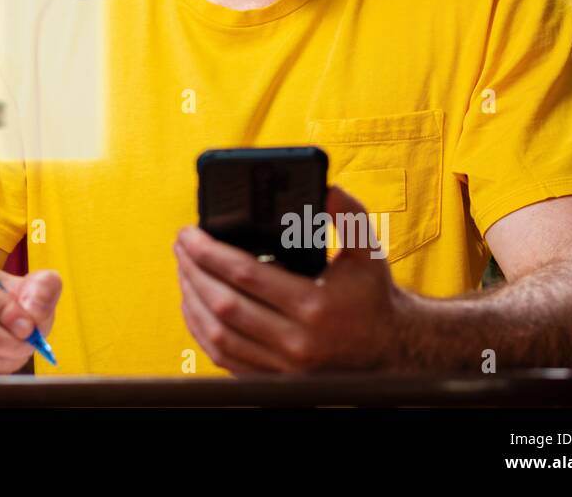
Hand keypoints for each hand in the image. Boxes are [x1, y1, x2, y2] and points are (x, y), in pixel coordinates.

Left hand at [175, 186, 403, 372]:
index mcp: (314, 307)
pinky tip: (193, 305)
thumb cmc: (372, 296)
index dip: (209, 252)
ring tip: (183, 270)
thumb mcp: (368, 252)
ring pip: (217, 334)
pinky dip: (201, 330)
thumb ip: (349, 216)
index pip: (244, 274)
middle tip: (180, 246)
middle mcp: (296, 342)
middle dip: (192, 271)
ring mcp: (282, 367)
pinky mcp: (273, 381)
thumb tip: (326, 190)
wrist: (390, 350)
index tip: (190, 233)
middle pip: (223, 304)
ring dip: (191, 299)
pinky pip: (223, 357)